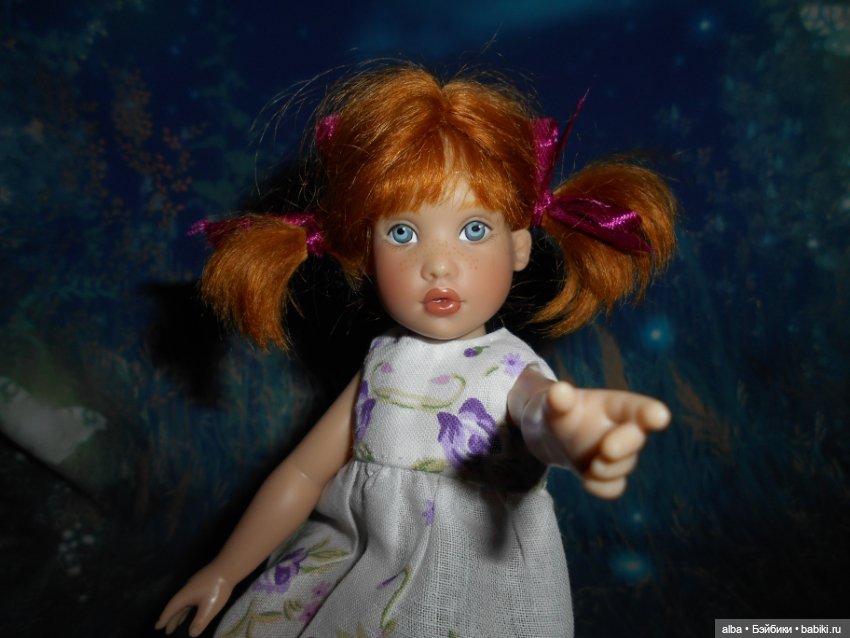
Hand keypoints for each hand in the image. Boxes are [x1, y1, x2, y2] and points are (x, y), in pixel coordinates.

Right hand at [155, 563, 233, 635]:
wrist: (229, 566)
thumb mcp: (209, 608)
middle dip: (171, 619)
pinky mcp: (203, 584)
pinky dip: (188, 607)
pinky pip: (190, 599)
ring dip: (180, 613)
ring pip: (184, 602)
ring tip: (177, 624)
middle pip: (176, 606)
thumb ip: (199, 622)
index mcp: (185, 595)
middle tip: (166, 630)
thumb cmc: (218, 588)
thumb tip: (191, 634)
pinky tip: (192, 609)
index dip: (165, 618)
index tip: (157, 627)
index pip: (171, 608)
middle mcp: (187, 590)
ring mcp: (195, 585)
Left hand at [543, 381, 669, 498]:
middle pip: (637, 438)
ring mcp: (619, 455)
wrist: (554, 434)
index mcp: (617, 406)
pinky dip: (602, 488)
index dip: (651, 412)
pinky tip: (587, 480)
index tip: (661, 416)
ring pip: (624, 466)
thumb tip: (558, 390)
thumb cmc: (562, 411)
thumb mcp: (557, 403)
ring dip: (608, 468)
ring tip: (591, 465)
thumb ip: (559, 398)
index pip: (640, 407)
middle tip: (606, 450)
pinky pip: (614, 488)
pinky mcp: (609, 476)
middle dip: (625, 445)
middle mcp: (625, 430)